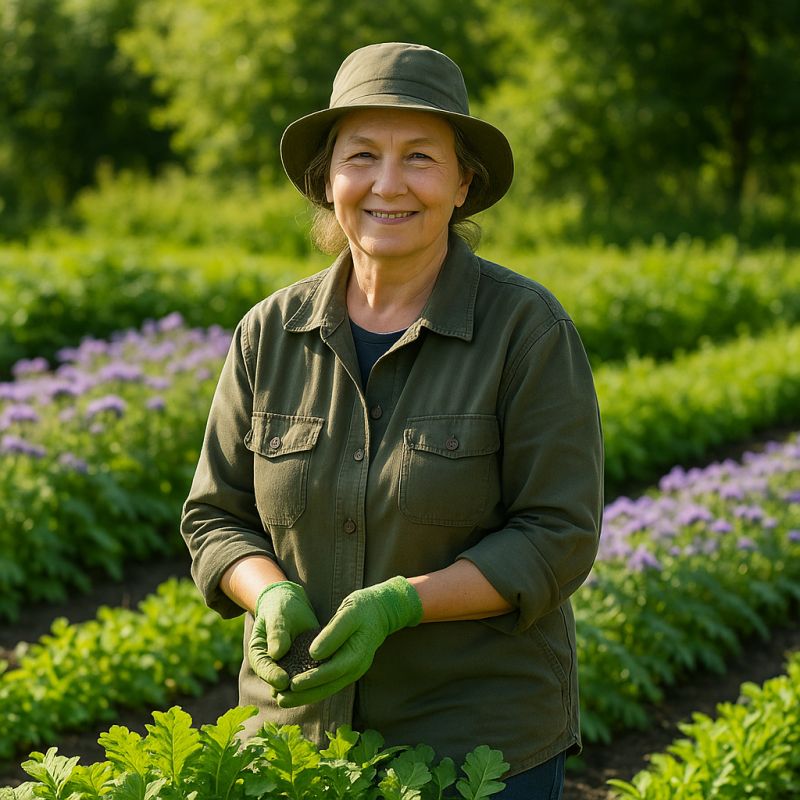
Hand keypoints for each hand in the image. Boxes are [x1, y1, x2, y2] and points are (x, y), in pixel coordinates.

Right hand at [248, 581, 319, 691]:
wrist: (291, 604)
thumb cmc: (279, 608)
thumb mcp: (277, 616)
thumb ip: (276, 632)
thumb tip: (276, 653)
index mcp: (259, 655)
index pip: (264, 669)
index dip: (272, 676)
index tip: (283, 681)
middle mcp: (273, 666)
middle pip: (279, 683)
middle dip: (291, 689)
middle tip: (302, 690)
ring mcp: (290, 668)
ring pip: (297, 683)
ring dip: (307, 686)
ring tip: (318, 686)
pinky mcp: (306, 665)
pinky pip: (312, 673)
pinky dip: (319, 675)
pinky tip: (330, 674)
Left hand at [274, 576, 422, 707]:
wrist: (381, 610)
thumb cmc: (363, 608)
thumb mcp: (348, 613)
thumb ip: (333, 633)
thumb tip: (313, 654)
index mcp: (357, 655)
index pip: (331, 672)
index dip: (311, 680)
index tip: (292, 684)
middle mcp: (356, 668)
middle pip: (327, 687)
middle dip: (304, 695)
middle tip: (280, 700)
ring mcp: (353, 670)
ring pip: (327, 688)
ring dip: (306, 696)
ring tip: (283, 699)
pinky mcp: (348, 668)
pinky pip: (329, 682)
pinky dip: (313, 688)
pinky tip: (297, 690)